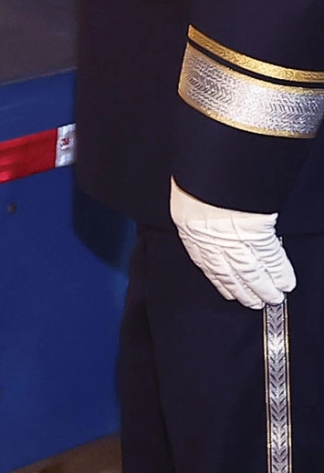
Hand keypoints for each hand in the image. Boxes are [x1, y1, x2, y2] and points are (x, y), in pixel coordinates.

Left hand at [171, 180, 296, 309]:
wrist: (210, 169)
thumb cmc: (196, 179)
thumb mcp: (186, 196)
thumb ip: (194, 212)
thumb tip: (200, 216)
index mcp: (191, 231)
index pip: (206, 264)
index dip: (219, 281)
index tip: (229, 292)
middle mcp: (212, 241)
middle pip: (230, 274)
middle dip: (244, 291)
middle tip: (256, 303)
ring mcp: (235, 239)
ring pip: (250, 272)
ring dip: (263, 288)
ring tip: (273, 298)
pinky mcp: (257, 233)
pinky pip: (270, 258)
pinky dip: (279, 272)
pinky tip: (286, 282)